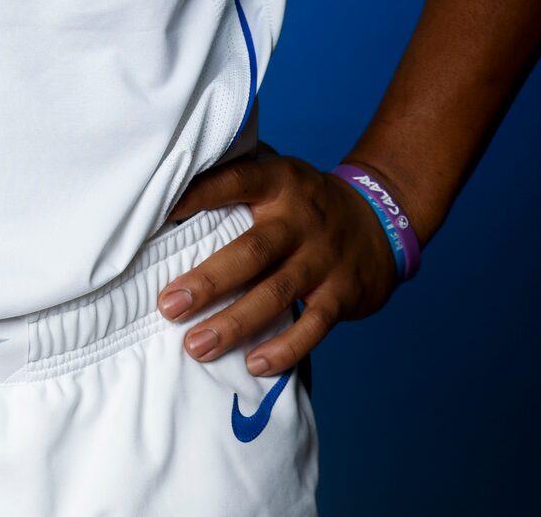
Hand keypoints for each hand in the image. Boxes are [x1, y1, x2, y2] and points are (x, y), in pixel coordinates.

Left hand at [157, 152, 402, 375]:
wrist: (379, 219)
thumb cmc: (304, 200)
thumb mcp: (278, 175)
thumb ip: (236, 179)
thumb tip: (168, 187)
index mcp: (279, 181)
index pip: (236, 181)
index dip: (199, 194)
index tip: (161, 214)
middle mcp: (300, 218)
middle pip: (252, 251)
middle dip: (208, 281)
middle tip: (168, 305)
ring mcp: (324, 258)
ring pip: (277, 293)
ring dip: (234, 323)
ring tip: (196, 345)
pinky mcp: (342, 293)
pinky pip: (314, 326)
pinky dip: (284, 348)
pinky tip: (253, 365)